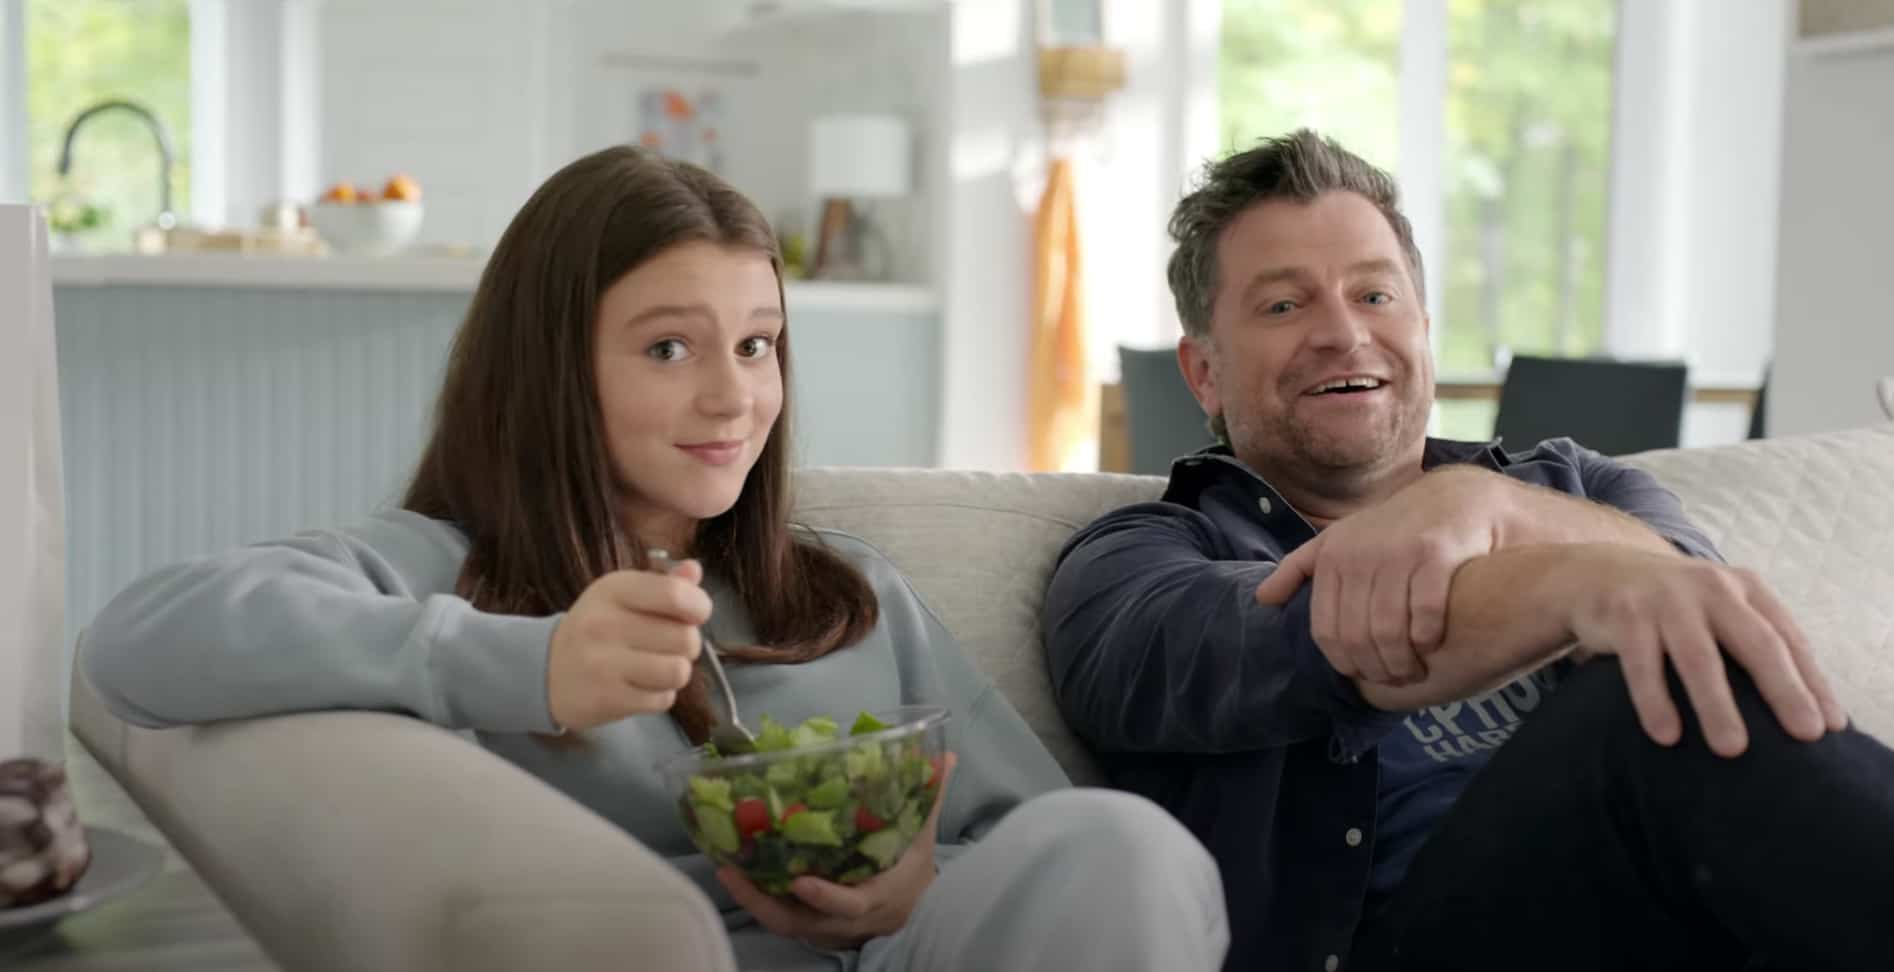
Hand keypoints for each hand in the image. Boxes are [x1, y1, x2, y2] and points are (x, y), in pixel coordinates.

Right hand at [545, 560, 709, 731]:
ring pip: (678, 671)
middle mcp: (605, 624)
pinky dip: (660, 695)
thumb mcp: (623, 596)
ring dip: (676, 673)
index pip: (676, 594)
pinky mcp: (606, 699)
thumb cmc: (597, 628)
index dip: (699, 607)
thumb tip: (695, 570)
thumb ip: (663, 584)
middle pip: (685, 638)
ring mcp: (603, 664)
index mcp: (613, 589)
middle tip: (667, 646)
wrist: (544, 670)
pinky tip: (640, 687)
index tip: (694, 615)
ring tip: (657, 668)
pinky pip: (663, 700)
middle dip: (687, 645)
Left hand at [719, 753, 958, 949]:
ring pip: (783, 922)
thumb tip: (946, 756)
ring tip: (725, 867)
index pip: (851, 905)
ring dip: (752, 899)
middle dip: (765, 902)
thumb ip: (930, 796)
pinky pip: (778, 916)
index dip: (827, 898)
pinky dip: (756, 898)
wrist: (912, 909)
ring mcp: (824, 925)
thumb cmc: (912, 867)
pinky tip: (734, 871)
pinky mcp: (808, 923)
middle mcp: (846, 920)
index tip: (801, 881)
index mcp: (878, 897)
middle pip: (802, 922)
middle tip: (733, 871)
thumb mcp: (922, 834)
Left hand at [1255, 467, 1507, 685]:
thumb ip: (1296, 569)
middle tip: (1394, 679)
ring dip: (1402, 663)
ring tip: (1414, 672)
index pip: (1326, 630)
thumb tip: (1262, 600)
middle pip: (1357, 636)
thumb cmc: (1389, 529)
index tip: (1362, 675)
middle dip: (1376, 669)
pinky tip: (1432, 644)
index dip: (1343, 662)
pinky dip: (1427, 638)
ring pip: (1389, 631)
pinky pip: (1426, 613)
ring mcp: (1397, 554)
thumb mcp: (1336, 540)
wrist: (1453, 498)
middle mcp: (1359, 556)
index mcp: (1330, 557)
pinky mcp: (1436, 555)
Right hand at [1563, 546, 1848, 756]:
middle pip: (1756, 643)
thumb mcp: (1719, 608)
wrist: (1597, 572)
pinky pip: (1642, 663)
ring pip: (1699, 657)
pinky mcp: (1624, 613)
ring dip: (1717, 705)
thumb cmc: (1675, 607)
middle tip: (1804, 735)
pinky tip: (1667, 734)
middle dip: (1784, 691)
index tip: (1830, 727)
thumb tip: (1802, 709)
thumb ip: (1753, 641)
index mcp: (1745, 588)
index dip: (1812, 682)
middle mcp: (1711, 588)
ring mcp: (1666, 599)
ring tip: (1733, 749)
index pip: (1788, 638)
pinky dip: (1654, 700)